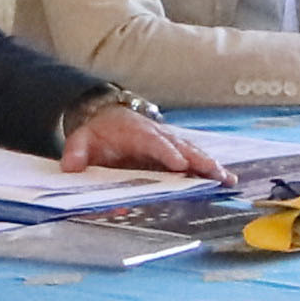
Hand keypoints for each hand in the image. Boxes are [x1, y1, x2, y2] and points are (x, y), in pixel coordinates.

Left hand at [53, 98, 213, 180]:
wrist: (109, 119)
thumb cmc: (98, 133)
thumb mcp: (81, 139)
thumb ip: (76, 152)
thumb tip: (72, 168)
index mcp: (136, 132)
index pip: (154, 141)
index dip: (167, 153)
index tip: (179, 164)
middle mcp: (158, 137)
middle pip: (181, 146)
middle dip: (199, 160)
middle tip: (215, 173)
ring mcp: (169, 144)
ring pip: (193, 153)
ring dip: (210, 165)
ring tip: (228, 179)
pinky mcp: (174, 153)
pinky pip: (194, 161)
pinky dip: (210, 169)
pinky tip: (227, 181)